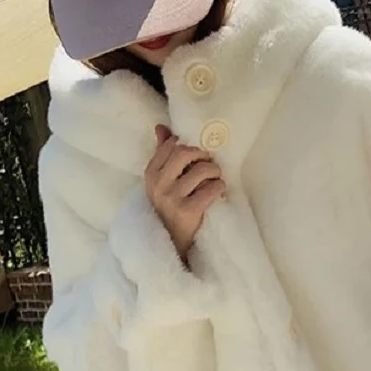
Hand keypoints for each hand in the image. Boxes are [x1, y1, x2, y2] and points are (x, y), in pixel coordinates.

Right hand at [145, 125, 225, 259]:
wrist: (171, 243)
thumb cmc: (169, 208)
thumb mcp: (161, 182)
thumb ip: (163, 153)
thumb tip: (161, 127)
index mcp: (151, 173)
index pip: (172, 145)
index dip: (190, 149)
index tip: (196, 159)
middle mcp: (158, 184)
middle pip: (186, 153)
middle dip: (203, 157)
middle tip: (208, 167)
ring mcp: (172, 198)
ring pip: (203, 170)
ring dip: (215, 174)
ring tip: (214, 181)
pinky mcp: (188, 211)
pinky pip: (212, 188)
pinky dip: (219, 188)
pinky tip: (216, 194)